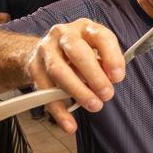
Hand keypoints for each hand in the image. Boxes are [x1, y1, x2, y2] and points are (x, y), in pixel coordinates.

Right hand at [27, 18, 125, 132]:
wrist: (46, 51)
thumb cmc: (80, 53)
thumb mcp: (96, 52)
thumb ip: (106, 64)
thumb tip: (113, 78)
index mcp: (85, 28)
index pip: (101, 37)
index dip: (112, 57)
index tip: (118, 77)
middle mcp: (64, 34)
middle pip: (78, 53)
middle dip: (94, 76)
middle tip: (107, 94)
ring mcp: (46, 50)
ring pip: (59, 71)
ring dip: (78, 91)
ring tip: (94, 106)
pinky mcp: (34, 67)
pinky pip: (46, 91)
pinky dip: (59, 111)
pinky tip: (70, 124)